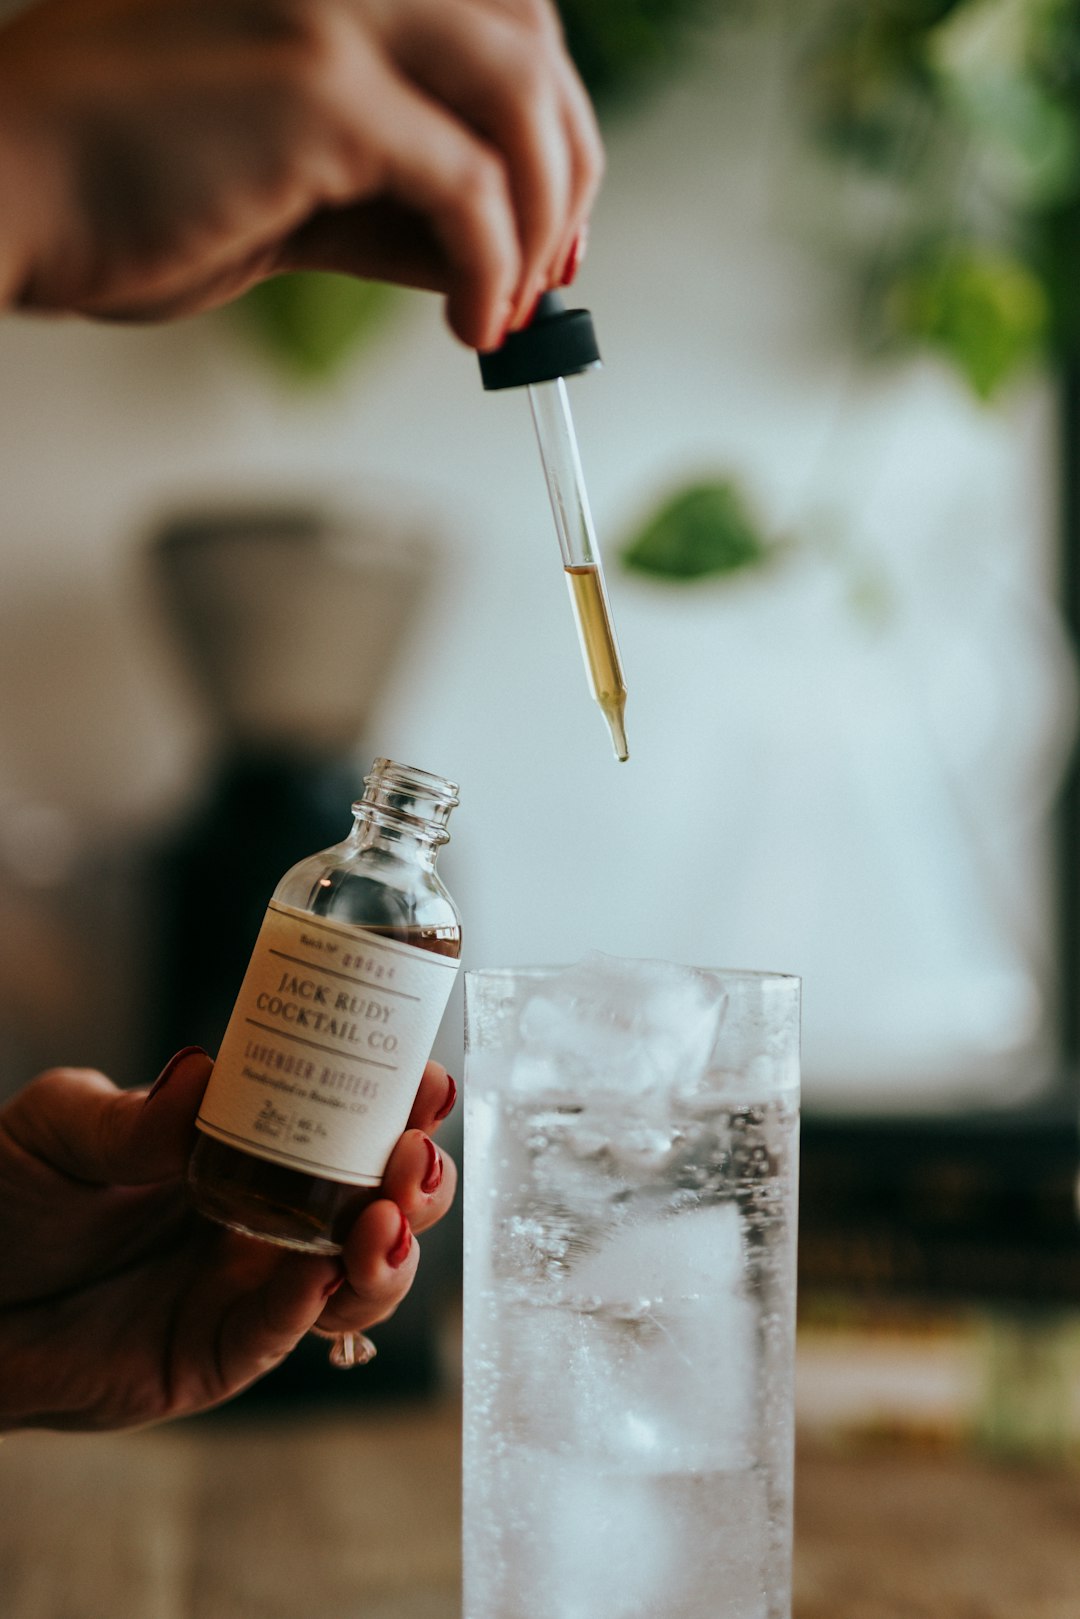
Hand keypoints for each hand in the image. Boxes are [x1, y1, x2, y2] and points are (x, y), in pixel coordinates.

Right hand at [0, 0, 602, 347]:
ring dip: (542, 218)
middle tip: (555, 268)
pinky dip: (492, 265)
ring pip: (521, 99)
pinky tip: (472, 321)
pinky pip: (469, 186)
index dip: (549, 118)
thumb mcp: (290, 183)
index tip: (554, 222)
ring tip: (508, 305)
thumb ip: (389, 199)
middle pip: (532, 36)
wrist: (8, 193)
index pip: (499, 15)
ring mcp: (332, 10)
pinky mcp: (320, 91)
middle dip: (566, 165)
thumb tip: (490, 250)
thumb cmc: (121, 188)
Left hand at [0, 1048, 457, 1430]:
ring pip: (356, 1279)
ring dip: (390, 1252)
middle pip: (381, 1202)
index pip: (347, 1121)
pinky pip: (279, 1337)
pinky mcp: (214, 1355)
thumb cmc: (3, 1196)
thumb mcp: (59, 1131)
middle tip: (412, 1158)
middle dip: (420, 1182)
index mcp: (247, 1144)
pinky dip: (310, 1308)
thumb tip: (202, 1071)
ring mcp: (247, 1287)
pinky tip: (319, 1278)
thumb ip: (128, 1117)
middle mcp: (267, 1215)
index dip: (402, 1104)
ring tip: (381, 1222)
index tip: (427, 1082)